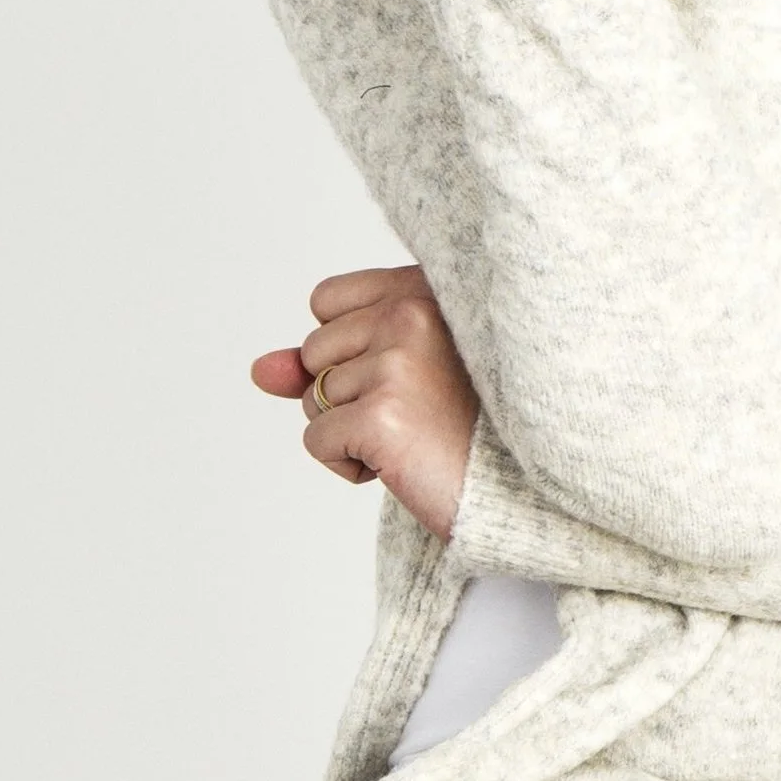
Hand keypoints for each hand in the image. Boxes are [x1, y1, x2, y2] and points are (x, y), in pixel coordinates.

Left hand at [252, 264, 478, 541]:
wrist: (519, 491)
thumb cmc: (466, 431)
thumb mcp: (397, 377)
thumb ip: (328, 360)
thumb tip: (260, 370)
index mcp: (424, 288)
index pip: (326, 301)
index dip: (346, 348)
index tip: (403, 373)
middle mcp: (411, 312)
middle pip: (313, 353)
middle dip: (346, 395)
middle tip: (416, 412)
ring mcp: (397, 361)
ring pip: (312, 399)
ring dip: (350, 432)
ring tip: (416, 437)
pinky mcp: (382, 414)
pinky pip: (316, 440)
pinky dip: (348, 464)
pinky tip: (402, 464)